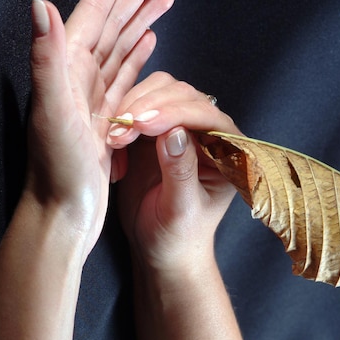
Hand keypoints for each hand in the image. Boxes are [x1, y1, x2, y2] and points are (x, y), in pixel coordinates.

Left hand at [26, 0, 173, 257]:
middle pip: (112, 22)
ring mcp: (92, 95)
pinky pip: (125, 74)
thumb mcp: (53, 115)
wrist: (63, 213)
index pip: (93, 13)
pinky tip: (149, 41)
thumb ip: (47, 59)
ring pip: (122, 44)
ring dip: (142, 17)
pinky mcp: (106, 114)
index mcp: (67, 70)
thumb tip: (44, 5)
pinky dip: (137, 53)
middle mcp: (78, 77)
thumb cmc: (57, 172)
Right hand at [107, 72, 241, 269]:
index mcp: (227, 149)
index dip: (174, 112)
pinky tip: (112, 143)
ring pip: (159, 91)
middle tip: (121, 131)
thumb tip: (175, 132)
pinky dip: (121, 116)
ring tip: (114, 139)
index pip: (205, 115)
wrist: (160, 249)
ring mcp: (179, 126)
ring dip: (132, 108)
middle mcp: (206, 131)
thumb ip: (180, 171)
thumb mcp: (180, 209)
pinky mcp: (153, 130)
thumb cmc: (179, 236)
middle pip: (181, 94)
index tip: (142, 124)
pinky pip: (137, 104)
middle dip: (149, 107)